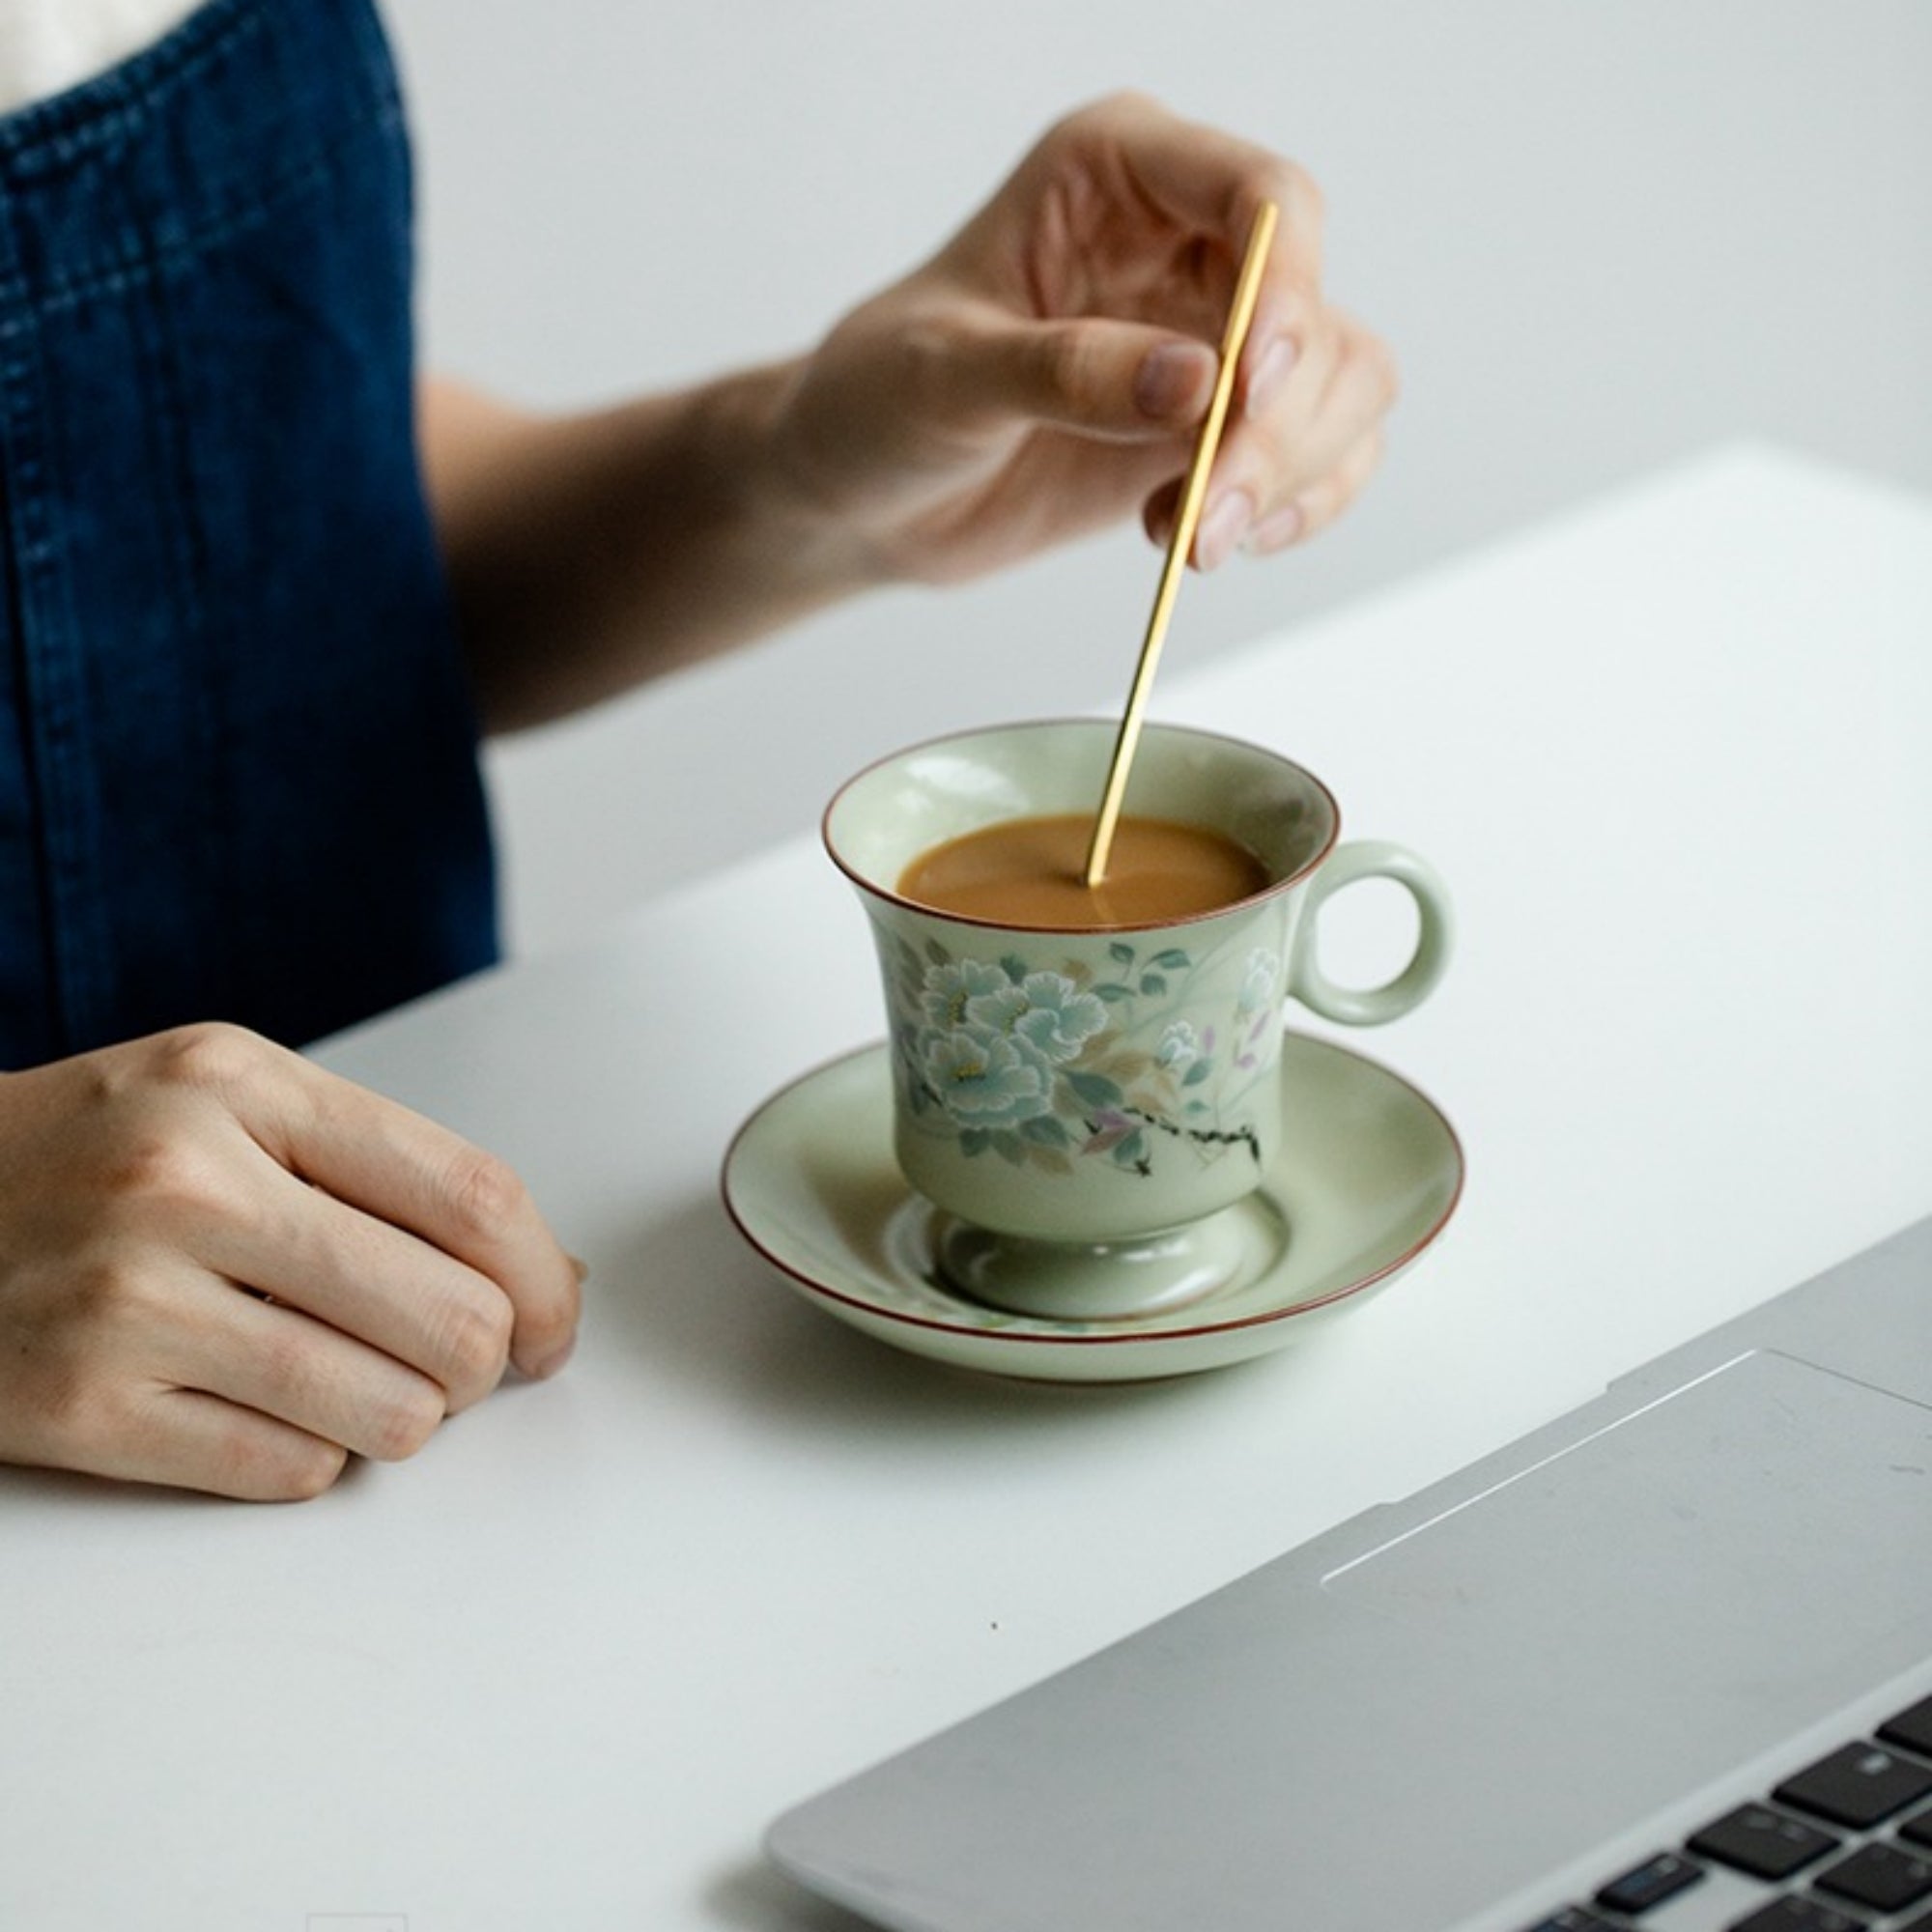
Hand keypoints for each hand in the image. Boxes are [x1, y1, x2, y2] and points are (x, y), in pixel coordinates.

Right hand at [0, 1023, 580, 1499]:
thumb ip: (383, 1169)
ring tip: (358, 1382)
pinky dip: (313, 1457)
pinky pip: (291, 1473)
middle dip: (483, 1364)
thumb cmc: (89, 1154)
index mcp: (241, 1087)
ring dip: (403, 1417)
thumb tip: (543, 1275)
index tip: (554, 1321)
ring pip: (388, 1414)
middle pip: (451, 1318)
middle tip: (456, 1363)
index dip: (543, 1278)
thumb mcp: (230, 1101)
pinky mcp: (80, 1410)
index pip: (470, 1194)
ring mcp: (129, 1301)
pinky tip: (271, 1408)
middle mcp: (186, 1185)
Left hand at [771, 90, 1396, 586]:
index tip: (1247, 392)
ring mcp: (1215, 337)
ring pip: (1342, 388)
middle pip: (1317, 314)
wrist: (862, 492)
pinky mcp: (1222, 426)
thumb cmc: (877, 401)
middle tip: (1204, 516)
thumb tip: (1195, 384)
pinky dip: (1293, 507)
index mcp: (1119, 175)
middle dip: (1278, 427)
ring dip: (1287, 477)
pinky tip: (1205, 542)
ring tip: (1187, 543)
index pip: (1265, 200)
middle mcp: (1187, 241)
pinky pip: (1324, 456)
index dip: (1286, 293)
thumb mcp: (942, 378)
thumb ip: (1065, 373)